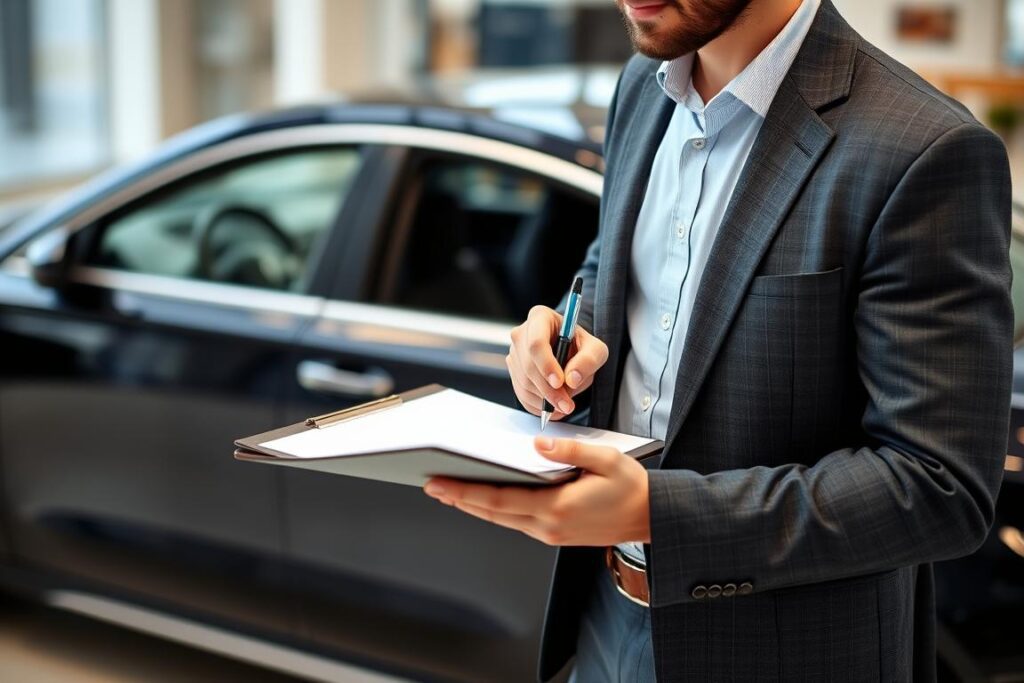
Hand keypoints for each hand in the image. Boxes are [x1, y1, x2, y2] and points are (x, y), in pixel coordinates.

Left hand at [423, 436, 650, 546]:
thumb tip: (538, 443)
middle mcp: (548, 525)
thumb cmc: (631, 486)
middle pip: (492, 512)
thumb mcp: (606, 458)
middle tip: (430, 483)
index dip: (465, 491)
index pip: (499, 499)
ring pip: (501, 518)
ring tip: (447, 489)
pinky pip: (515, 520)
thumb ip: (570, 450)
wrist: (651, 518)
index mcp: (557, 507)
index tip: (438, 483)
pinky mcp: (553, 533)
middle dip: (459, 498)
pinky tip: (482, 496)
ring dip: (473, 505)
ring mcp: (549, 533)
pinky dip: (494, 508)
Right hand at [507, 305, 608, 421]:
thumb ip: (589, 360)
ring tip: (565, 404)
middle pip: (528, 366)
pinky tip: (553, 406)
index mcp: (540, 317)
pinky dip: (537, 405)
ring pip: (524, 382)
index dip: (546, 364)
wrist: (571, 353)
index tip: (559, 382)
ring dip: (544, 399)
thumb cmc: (581, 346)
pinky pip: (521, 393)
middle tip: (567, 404)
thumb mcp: (595, 349)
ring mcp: (514, 352)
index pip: (536, 342)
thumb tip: (572, 379)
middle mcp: (522, 333)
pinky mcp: (513, 371)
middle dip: (548, 389)